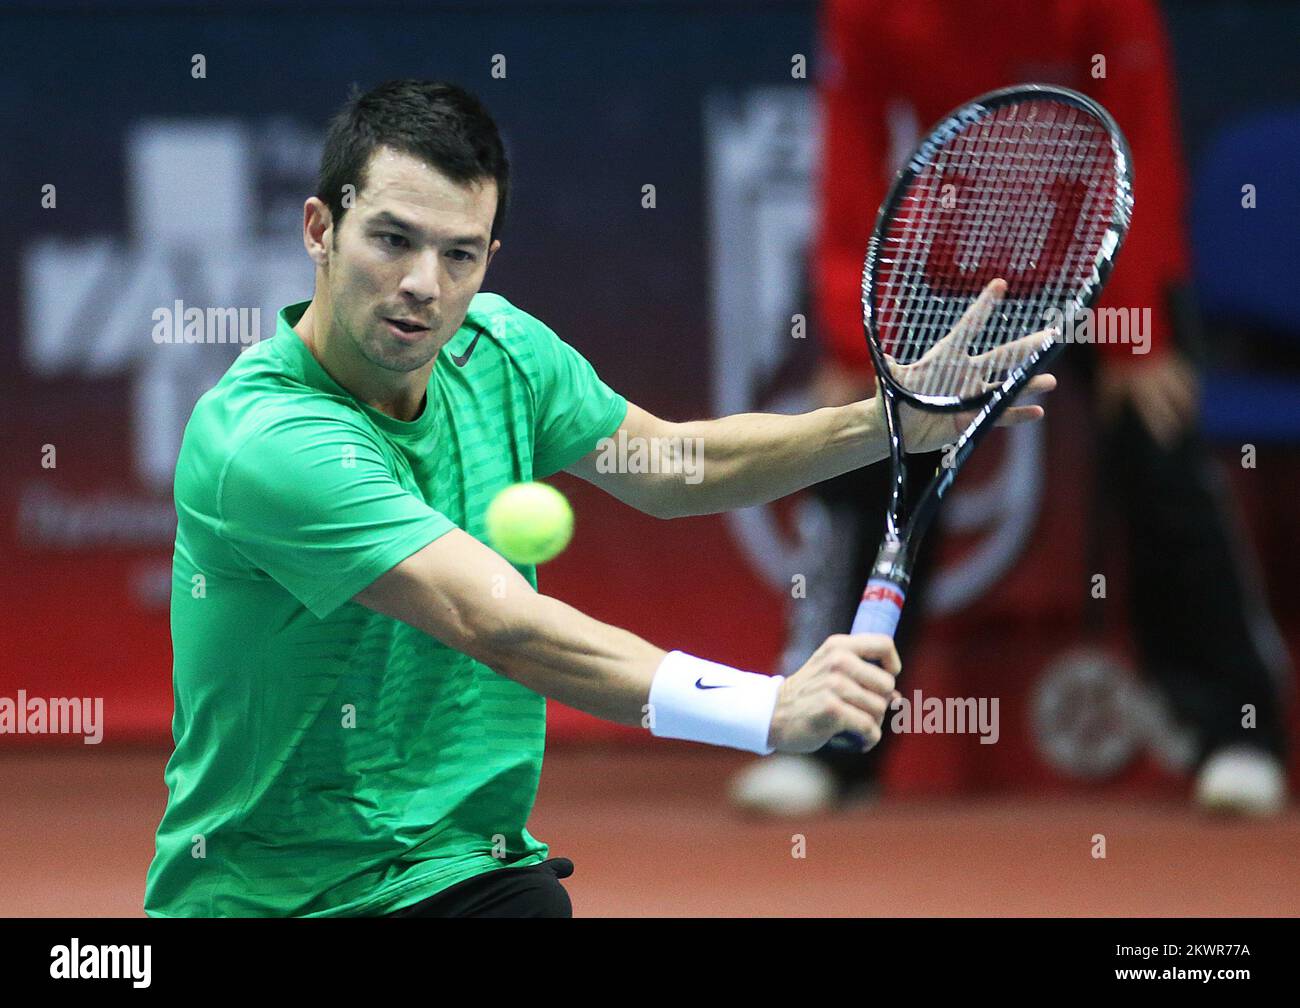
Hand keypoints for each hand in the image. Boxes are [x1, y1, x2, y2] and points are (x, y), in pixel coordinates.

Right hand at [767, 634, 900, 753]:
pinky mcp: (832, 709)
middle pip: (886, 684)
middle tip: (859, 711)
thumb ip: (864, 678)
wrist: (773, 715)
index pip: (884, 644)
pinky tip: (855, 741)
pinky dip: (867, 739)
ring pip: (880, 709)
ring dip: (871, 723)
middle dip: (879, 703)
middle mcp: (838, 660)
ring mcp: (834, 684)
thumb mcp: (832, 673)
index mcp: (839, 646)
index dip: (893, 665)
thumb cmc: (809, 695)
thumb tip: (897, 699)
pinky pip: (869, 728)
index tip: (884, 681)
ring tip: (852, 725)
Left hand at [886, 278, 1057, 453]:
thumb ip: (892, 373)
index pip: (968, 327)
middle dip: (1027, 347)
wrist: (894, 430)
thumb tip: (885, 360)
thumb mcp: (891, 386)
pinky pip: (999, 415)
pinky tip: (1036, 411)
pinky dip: (1016, 414)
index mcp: (946, 357)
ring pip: (1006, 386)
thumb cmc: (891, 402)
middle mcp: (965, 372)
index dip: (983, 307)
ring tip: (1049, 380)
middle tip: (1052, 336)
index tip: (999, 284)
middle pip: (1001, 356)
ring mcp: (972, 395)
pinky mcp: (973, 418)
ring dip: (1027, 383)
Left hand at [1097, 351, 1198, 448]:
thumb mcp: (1108, 385)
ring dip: (1190, 404)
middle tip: (1183, 430)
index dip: (1162, 429)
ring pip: (1187, 391)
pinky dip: (1192, 387)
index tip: (1169, 442)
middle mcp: (1159, 383)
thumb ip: (1108, 406)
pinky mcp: (1174, 361)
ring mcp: (1169, 372)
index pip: (1155, 414)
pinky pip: (1188, 377)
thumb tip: (1105, 424)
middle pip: (1177, 405)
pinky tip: (1194, 393)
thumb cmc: (1116, 363)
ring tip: (1191, 414)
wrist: (1127, 335)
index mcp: (1142, 390)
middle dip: (1182, 420)